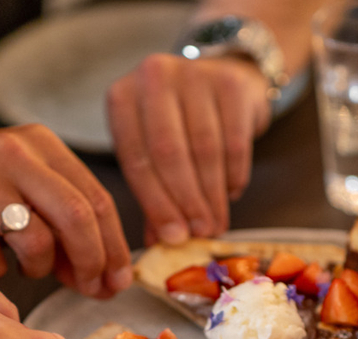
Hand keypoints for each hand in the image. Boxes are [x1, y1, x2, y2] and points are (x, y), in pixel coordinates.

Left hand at [108, 54, 271, 244]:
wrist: (225, 77)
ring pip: (204, 150)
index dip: (156, 203)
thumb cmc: (181, 121)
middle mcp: (153, 78)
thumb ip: (154, 192)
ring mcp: (193, 75)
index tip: (173, 237)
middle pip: (169, 153)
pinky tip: (231, 194)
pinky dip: (233, 175)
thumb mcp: (155, 150)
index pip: (136, 159)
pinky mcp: (230, 83)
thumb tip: (160, 244)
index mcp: (122, 97)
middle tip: (199, 234)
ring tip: (216, 224)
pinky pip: (234, 141)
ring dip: (212, 195)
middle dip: (186, 201)